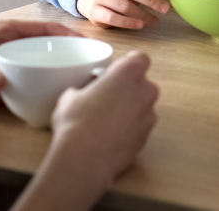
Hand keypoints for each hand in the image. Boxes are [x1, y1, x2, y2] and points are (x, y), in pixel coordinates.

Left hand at [0, 19, 80, 109]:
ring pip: (39, 75)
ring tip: (77, 89)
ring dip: (56, 80)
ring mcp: (5, 73)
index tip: (89, 43)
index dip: (69, 34)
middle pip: (47, 53)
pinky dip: (36, 100)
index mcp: (5, 32)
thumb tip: (1, 84)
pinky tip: (49, 106)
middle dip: (69, 58)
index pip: (45, 30)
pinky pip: (23, 96)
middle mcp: (10, 51)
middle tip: (91, 70)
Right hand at [12, 51, 159, 210]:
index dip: (128, 64)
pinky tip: (110, 138)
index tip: (115, 73)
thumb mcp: (69, 97)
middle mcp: (145, 91)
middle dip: (129, 89)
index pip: (140, 58)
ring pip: (142, 107)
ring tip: (107, 122)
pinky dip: (129, 130)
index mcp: (129, 73)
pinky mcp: (147, 138)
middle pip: (142, 84)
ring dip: (130, 110)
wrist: (85, 159)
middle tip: (107, 98)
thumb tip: (81, 95)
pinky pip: (139, 128)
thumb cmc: (75, 121)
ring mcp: (149, 116)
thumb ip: (84, 89)